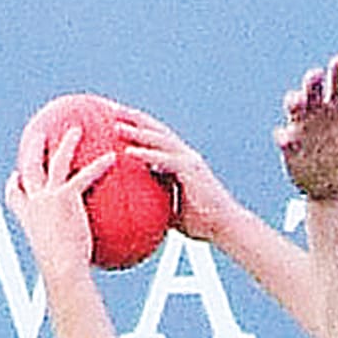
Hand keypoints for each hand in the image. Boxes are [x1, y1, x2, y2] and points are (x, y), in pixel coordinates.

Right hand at [6, 124, 108, 272]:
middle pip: (30, 166)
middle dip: (33, 147)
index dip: (15, 183)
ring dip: (66, 142)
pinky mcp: (65, 197)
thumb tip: (85, 271)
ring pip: (55, 160)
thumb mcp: (63, 266)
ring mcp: (47, 196)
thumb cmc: (63, 275)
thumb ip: (71, 259)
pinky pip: (84, 175)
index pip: (15, 195)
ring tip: (76, 130)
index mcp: (27, 217)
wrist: (61, 270)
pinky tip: (113, 158)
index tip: (17, 176)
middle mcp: (33, 201)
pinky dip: (99, 165)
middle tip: (39, 133)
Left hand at [111, 106, 232, 245]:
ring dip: (137, 130)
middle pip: (156, 129)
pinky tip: (129, 152)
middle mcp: (186, 156)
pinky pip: (164, 159)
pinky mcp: (191, 172)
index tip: (117, 118)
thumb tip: (135, 208)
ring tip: (116, 124)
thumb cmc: (203, 223)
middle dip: (134, 117)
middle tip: (111, 109)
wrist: (226, 229)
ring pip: (160, 139)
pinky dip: (146, 154)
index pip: (157, 137)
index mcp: (181, 162)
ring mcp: (189, 161)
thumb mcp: (173, 210)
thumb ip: (156, 201)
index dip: (138, 125)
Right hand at [276, 55, 337, 202]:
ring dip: (293, 101)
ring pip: (294, 107)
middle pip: (312, 89)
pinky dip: (285, 138)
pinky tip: (288, 140)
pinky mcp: (291, 147)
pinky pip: (285, 139)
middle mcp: (318, 111)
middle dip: (312, 81)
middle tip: (315, 75)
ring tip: (298, 102)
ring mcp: (302, 127)